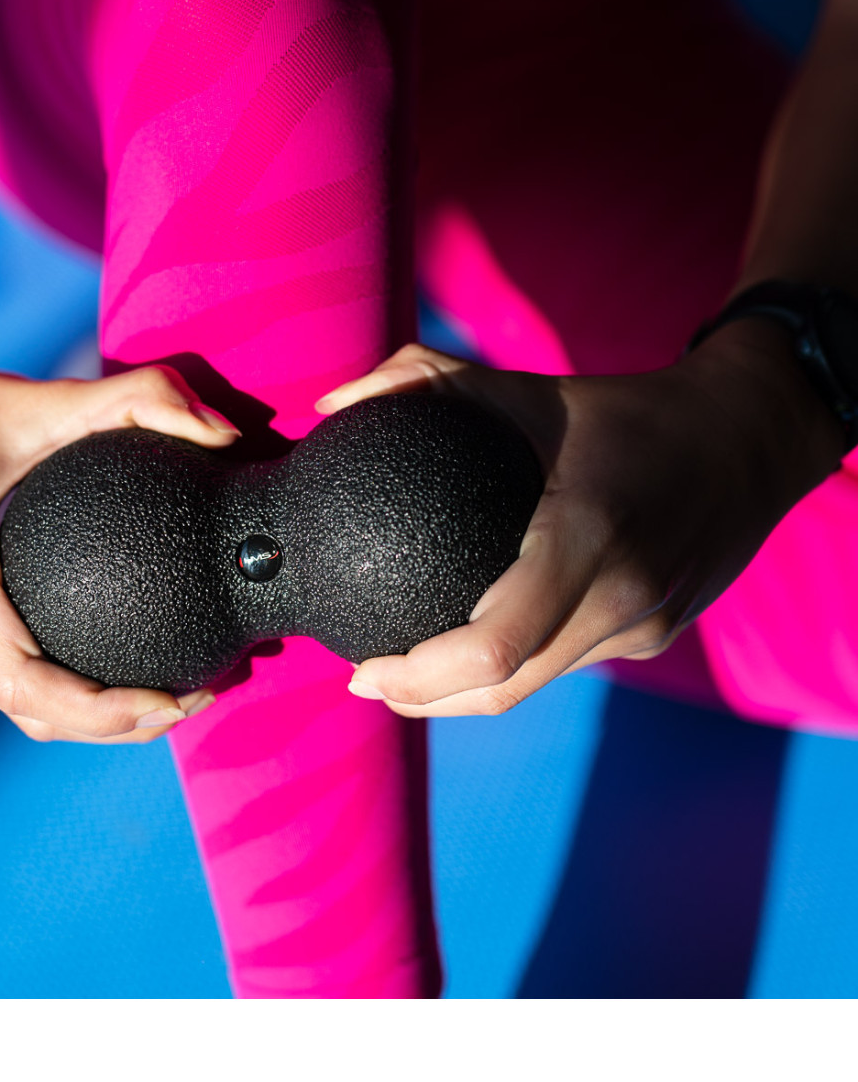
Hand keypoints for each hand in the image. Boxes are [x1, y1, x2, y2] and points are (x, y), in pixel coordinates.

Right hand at [0, 339, 240, 741]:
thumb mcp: (55, 395)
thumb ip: (143, 396)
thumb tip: (226, 433)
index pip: (22, 680)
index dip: (97, 711)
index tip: (170, 700)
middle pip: (26, 711)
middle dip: (113, 727)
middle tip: (197, 699)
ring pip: (20, 706)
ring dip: (96, 722)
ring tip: (180, 696)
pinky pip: (17, 674)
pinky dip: (74, 691)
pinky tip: (136, 664)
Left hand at [315, 328, 844, 717]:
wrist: (751, 438)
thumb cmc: (627, 410)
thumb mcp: (527, 386)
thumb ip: (423, 380)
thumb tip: (330, 404)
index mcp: (589, 539)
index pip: (495, 647)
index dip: (419, 678)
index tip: (362, 670)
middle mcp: (622, 599)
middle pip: (505, 690)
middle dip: (425, 700)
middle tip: (366, 680)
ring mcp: (645, 628)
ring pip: (535, 685)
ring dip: (466, 693)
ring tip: (405, 670)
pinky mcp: (657, 635)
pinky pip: (566, 663)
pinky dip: (514, 665)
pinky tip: (473, 644)